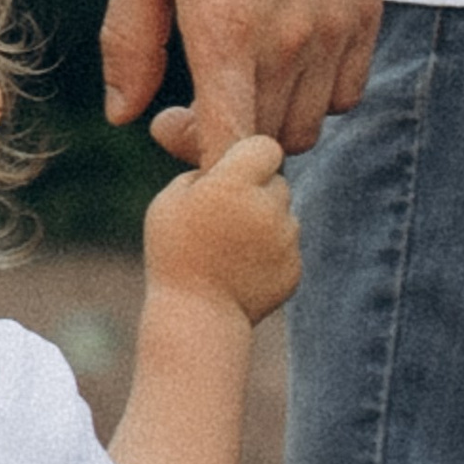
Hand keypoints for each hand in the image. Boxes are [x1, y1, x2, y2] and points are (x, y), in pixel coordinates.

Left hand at [100, 0, 381, 160]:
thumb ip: (130, 41)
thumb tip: (126, 113)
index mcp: (225, 31)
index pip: (225, 149)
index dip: (193, 157)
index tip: (169, 120)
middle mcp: (288, 41)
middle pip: (265, 145)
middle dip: (225, 138)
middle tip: (197, 94)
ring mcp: (336, 29)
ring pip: (310, 124)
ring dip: (271, 116)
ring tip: (243, 70)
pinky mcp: (368, 11)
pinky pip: (347, 90)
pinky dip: (316, 91)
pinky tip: (286, 51)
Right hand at [142, 130, 300, 322]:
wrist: (197, 316)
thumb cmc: (174, 255)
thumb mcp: (168, 202)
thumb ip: (200, 174)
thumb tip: (224, 166)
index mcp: (234, 185)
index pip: (266, 147)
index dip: (252, 156)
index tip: (237, 170)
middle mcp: (267, 207)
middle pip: (278, 182)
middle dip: (259, 192)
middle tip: (228, 216)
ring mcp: (286, 240)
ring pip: (285, 216)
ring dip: (266, 225)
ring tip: (232, 249)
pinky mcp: (295, 268)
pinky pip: (288, 248)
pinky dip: (271, 255)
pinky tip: (242, 270)